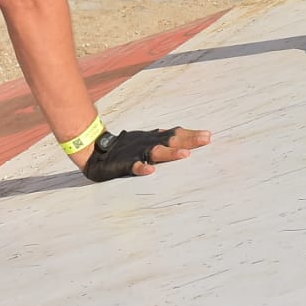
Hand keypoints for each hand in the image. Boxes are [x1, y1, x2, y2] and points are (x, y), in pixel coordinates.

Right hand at [78, 126, 210, 180]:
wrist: (96, 150)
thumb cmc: (126, 146)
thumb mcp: (147, 139)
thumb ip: (165, 139)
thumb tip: (186, 134)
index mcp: (154, 139)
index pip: (176, 135)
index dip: (191, 135)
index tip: (209, 135)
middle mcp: (148, 143)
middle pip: (171, 141)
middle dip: (189, 140)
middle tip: (206, 139)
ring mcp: (137, 153)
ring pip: (156, 152)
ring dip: (170, 153)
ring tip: (185, 155)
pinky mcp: (124, 164)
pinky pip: (133, 166)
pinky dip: (141, 168)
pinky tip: (150, 171)